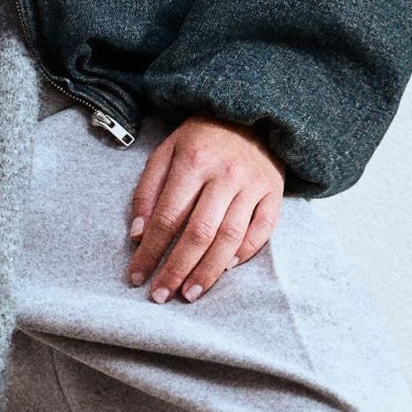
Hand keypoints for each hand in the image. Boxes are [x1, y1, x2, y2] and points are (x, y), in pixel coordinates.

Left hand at [125, 116, 283, 303]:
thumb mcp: (166, 152)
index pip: (167, 217)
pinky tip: (224, 270)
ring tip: (190, 293)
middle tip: (161, 296)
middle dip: (177, 269)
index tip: (137, 276)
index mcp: (193, 161)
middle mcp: (225, 175)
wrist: (250, 115)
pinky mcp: (274, 193)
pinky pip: (261, 232)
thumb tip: (138, 235)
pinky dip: (243, 254)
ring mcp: (253, 185)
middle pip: (199, 233)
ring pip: (230, 238)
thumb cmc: (201, 138)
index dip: (150, 251)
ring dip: (208, 272)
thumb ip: (148, 190)